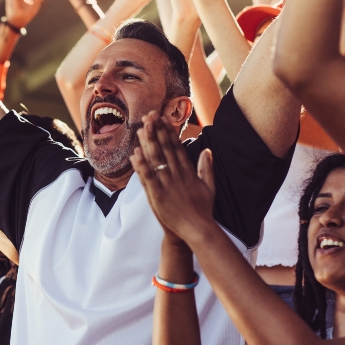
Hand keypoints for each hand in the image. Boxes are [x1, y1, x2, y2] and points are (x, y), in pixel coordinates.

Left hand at [130, 111, 216, 241]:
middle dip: (157, 131)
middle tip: (149, 115)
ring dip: (148, 142)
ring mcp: (167, 184)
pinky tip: (135, 153)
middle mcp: (177, 175)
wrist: (198, 229)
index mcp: (188, 172)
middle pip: (165, 149)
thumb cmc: (203, 210)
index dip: (169, 132)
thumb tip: (207, 151)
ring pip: (155, 159)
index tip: (163, 119)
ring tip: (141, 127)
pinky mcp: (158, 195)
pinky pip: (148, 177)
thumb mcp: (209, 186)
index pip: (177, 147)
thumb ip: (207, 168)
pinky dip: (142, 165)